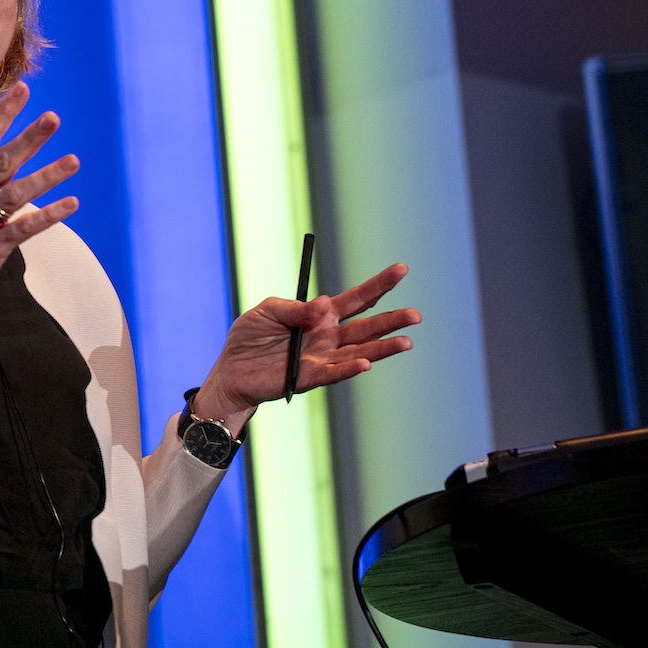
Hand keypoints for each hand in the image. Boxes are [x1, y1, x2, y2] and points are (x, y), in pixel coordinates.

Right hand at [0, 81, 79, 372]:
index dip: (2, 114)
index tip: (22, 90)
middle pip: (2, 160)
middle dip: (28, 137)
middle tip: (53, 117)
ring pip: (17, 192)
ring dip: (47, 175)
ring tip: (73, 161)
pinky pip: (24, 228)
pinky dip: (48, 215)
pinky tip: (71, 203)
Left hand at [192, 264, 419, 428]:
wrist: (231, 368)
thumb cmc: (249, 336)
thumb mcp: (266, 310)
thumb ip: (293, 308)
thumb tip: (323, 306)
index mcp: (320, 316)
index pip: (356, 298)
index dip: (378, 285)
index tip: (401, 269)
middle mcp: (327, 338)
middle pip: (366, 327)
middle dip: (391, 320)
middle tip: (416, 314)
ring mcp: (321, 359)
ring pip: (359, 352)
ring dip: (382, 348)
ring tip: (406, 341)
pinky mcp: (308, 378)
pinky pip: (333, 373)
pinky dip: (350, 368)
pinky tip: (366, 363)